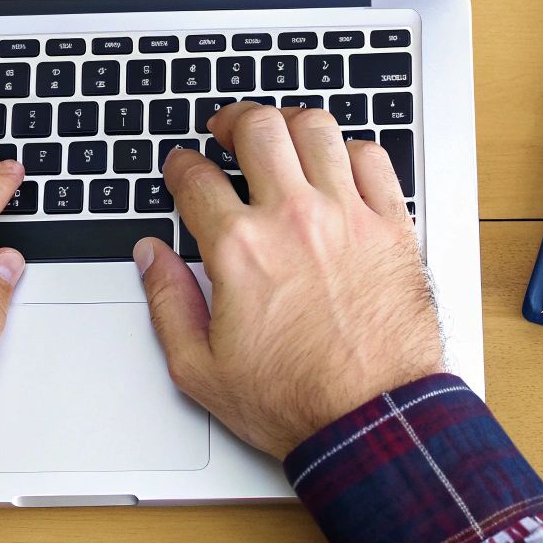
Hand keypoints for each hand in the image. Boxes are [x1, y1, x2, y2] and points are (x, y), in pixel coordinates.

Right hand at [135, 103, 442, 456]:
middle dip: (233, 121)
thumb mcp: (199, 368)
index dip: (180, 166)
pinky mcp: (392, 226)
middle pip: (258, 129)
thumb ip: (167, 302)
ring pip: (317, 129)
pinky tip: (338, 163)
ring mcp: (347, 216)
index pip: (196, 179)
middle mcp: (292, 218)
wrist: (373, 421)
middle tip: (226, 131)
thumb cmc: (295, 400)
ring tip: (280, 134)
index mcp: (239, 249)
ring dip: (291, 124)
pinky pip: (372, 159)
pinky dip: (350, 151)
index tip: (181, 168)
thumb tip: (150, 258)